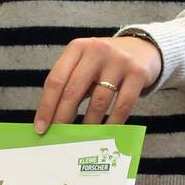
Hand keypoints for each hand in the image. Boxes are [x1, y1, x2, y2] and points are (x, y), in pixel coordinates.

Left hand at [33, 36, 161, 131]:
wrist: (144, 48)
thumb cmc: (106, 62)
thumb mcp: (85, 64)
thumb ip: (71, 84)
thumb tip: (53, 119)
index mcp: (77, 47)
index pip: (55, 79)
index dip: (46, 106)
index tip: (40, 127)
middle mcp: (96, 50)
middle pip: (73, 90)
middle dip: (63, 117)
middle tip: (58, 135)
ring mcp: (118, 61)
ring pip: (98, 101)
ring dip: (88, 123)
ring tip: (83, 136)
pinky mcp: (138, 73)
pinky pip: (122, 105)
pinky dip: (113, 122)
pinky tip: (107, 131)